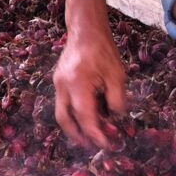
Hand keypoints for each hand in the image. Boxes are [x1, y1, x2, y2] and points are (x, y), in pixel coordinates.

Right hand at [53, 29, 126, 147]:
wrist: (85, 29)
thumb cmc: (103, 50)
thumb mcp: (117, 75)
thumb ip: (117, 100)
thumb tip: (115, 118)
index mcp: (77, 84)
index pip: (85, 117)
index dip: (95, 134)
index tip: (107, 145)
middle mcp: (63, 86)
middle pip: (64, 119)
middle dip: (77, 135)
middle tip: (92, 145)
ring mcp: (58, 83)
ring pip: (62, 111)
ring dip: (74, 125)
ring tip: (89, 134)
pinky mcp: (59, 79)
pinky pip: (64, 102)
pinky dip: (74, 112)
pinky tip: (87, 114)